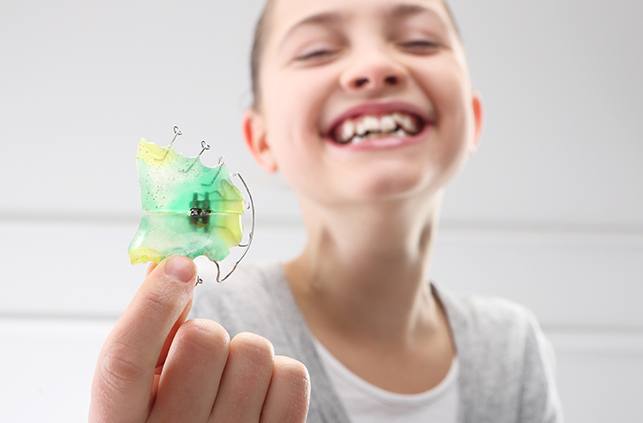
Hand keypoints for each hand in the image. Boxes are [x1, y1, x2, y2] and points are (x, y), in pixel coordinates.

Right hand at [89, 256, 309, 422]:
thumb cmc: (169, 417)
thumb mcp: (141, 388)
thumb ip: (149, 331)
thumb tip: (169, 263)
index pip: (125, 362)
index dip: (154, 303)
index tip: (179, 265)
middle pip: (203, 341)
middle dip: (208, 333)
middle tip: (204, 357)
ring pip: (253, 351)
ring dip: (244, 353)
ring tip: (230, 381)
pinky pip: (291, 376)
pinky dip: (280, 373)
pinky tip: (260, 393)